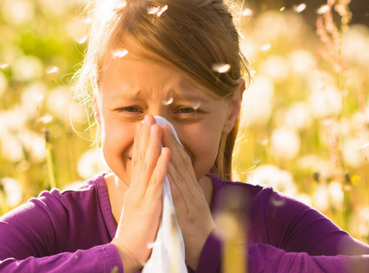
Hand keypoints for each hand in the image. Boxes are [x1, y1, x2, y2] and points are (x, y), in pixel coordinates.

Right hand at [111, 115, 170, 272]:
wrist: (127, 252)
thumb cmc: (135, 235)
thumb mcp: (138, 211)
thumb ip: (140, 196)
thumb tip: (142, 186)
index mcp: (135, 190)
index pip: (138, 161)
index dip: (142, 143)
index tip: (145, 126)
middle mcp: (137, 188)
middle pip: (141, 157)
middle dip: (145, 136)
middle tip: (148, 116)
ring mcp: (142, 195)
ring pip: (148, 164)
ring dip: (153, 143)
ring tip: (156, 125)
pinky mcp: (150, 203)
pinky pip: (157, 181)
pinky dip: (162, 165)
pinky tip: (166, 151)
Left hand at [160, 123, 215, 269]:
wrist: (209, 250)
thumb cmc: (198, 231)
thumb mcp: (192, 207)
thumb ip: (186, 193)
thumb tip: (179, 181)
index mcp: (191, 189)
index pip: (181, 161)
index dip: (172, 143)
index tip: (163, 126)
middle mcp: (191, 189)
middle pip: (179, 159)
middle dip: (169, 139)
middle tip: (159, 119)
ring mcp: (189, 198)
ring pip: (178, 169)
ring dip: (169, 149)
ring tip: (160, 131)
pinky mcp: (184, 210)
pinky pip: (176, 189)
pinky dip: (171, 174)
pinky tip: (165, 162)